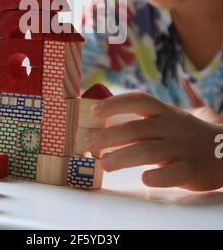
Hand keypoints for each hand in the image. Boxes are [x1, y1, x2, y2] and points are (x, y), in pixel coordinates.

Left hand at [84, 91, 222, 190]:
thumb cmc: (184, 135)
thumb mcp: (167, 119)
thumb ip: (142, 120)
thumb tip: (103, 122)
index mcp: (164, 112)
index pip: (138, 100)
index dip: (114, 103)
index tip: (94, 110)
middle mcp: (171, 126)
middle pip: (136, 129)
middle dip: (108, 136)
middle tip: (88, 142)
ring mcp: (181, 148)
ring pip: (148, 151)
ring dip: (123, 157)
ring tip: (105, 164)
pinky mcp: (190, 169)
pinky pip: (172, 173)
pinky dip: (157, 176)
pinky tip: (144, 179)